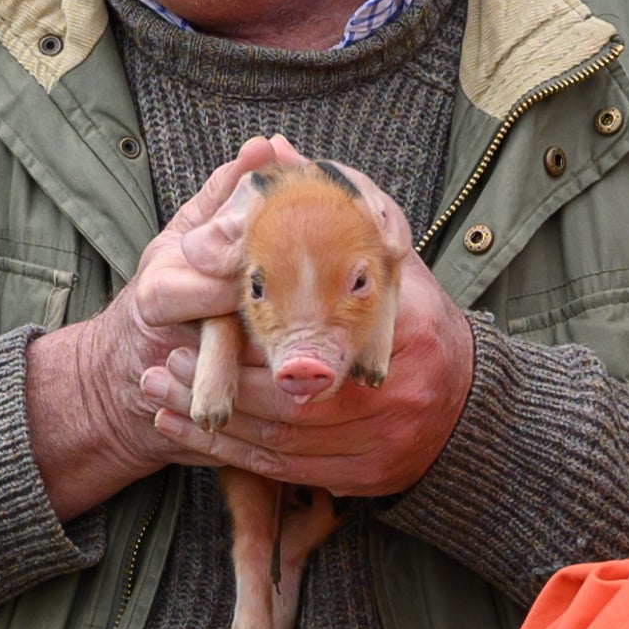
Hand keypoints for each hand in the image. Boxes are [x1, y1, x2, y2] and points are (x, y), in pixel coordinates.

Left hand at [22, 139, 473, 513]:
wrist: (472, 408)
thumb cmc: (415, 316)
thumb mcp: (384, 250)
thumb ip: (330, 203)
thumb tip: (269, 149)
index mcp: (409, 323)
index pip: (318, 326)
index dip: (250, 324)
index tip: (196, 314)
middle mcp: (404, 388)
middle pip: (288, 395)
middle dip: (215, 381)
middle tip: (160, 363)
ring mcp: (388, 440)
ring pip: (279, 437)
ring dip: (209, 418)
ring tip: (156, 391)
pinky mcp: (368, 480)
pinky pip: (285, 471)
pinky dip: (228, 451)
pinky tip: (183, 428)